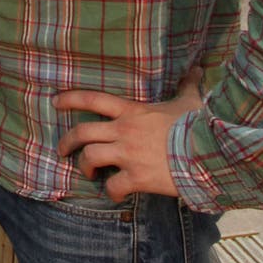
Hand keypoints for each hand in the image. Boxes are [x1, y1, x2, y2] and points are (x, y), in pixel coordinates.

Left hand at [53, 67, 204, 202]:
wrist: (208, 152)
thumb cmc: (197, 124)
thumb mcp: (189, 100)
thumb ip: (187, 84)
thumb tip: (198, 67)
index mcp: (131, 111)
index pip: (93, 99)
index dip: (70, 98)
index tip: (55, 101)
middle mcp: (124, 130)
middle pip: (82, 132)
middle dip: (67, 142)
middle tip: (62, 150)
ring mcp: (128, 154)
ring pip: (90, 158)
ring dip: (85, 167)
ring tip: (88, 173)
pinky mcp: (137, 177)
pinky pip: (113, 186)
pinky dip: (111, 192)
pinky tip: (115, 194)